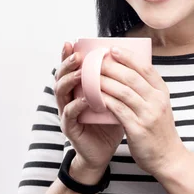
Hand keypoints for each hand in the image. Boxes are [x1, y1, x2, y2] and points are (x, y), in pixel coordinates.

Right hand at [54, 42, 124, 173]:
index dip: (67, 55)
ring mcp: (66, 113)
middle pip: (60, 77)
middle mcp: (68, 98)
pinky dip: (77, 105)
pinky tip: (85, 99)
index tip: (72, 42)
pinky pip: (69, 113)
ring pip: (61, 93)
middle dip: (66, 64)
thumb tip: (133, 60)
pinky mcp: (70, 128)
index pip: (69, 69)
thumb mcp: (114, 98)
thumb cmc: (110, 122)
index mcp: (77, 89)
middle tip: (76, 55)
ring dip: (70, 81)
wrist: (105, 151)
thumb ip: (117, 82)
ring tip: (80, 73)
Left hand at [96, 46, 187, 176]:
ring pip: (123, 91)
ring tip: (90, 75)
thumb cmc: (159, 130)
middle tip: (96, 59)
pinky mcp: (138, 129)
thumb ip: (147, 90)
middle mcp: (157, 101)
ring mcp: (148, 115)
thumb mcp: (160, 106)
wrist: (168, 158)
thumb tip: (129, 71)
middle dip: (111, 66)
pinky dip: (104, 100)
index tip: (113, 49)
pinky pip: (118, 110)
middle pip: (132, 77)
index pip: (146, 68)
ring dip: (104, 81)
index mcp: (162, 92)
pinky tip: (93, 96)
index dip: (128, 57)